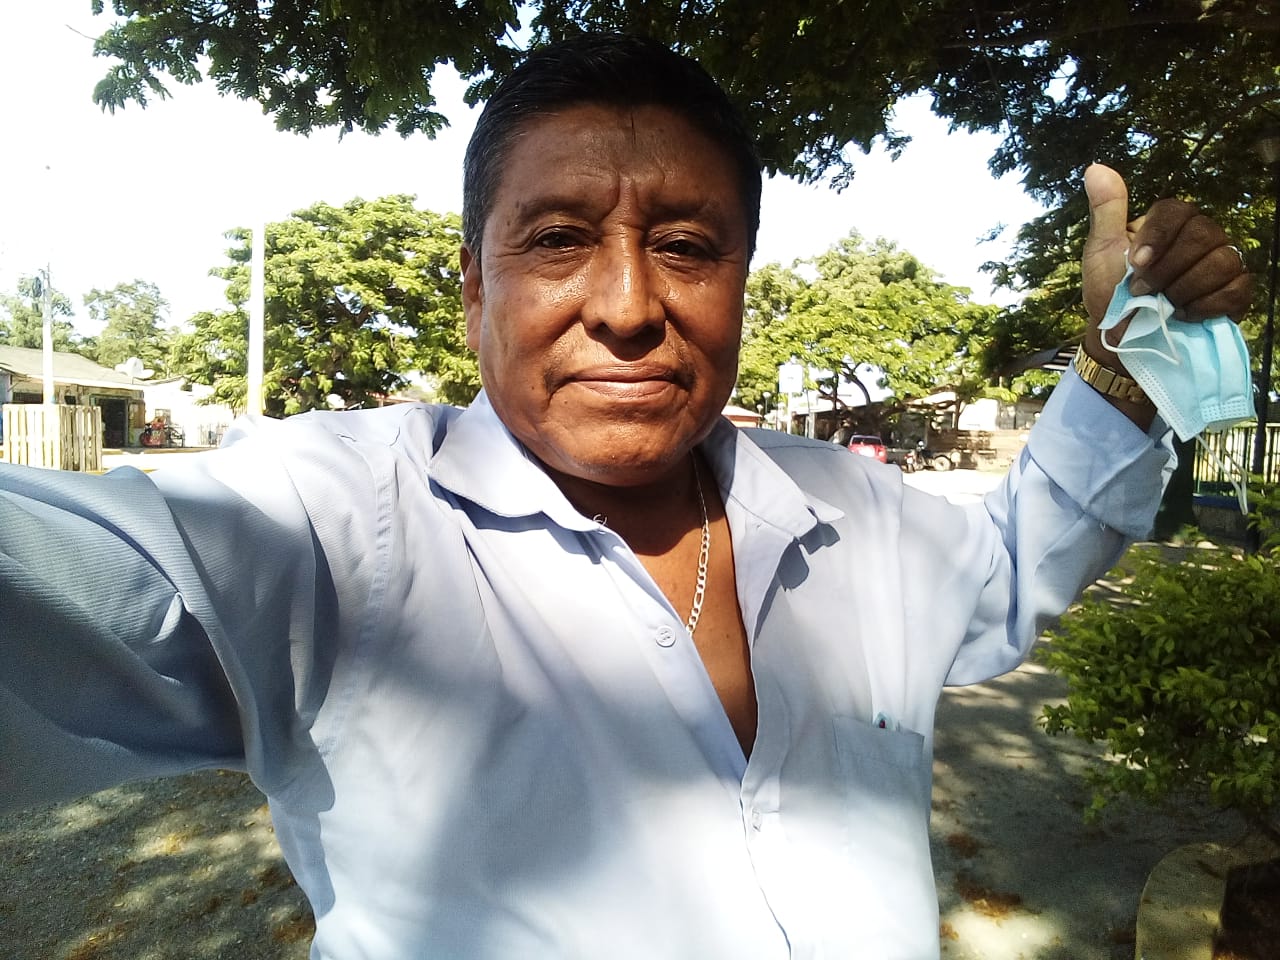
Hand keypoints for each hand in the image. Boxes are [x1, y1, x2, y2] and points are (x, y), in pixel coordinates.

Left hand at [1081, 163, 1251, 337]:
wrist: (1123, 339)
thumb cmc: (1111, 293)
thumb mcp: (1100, 252)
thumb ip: (1106, 211)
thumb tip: (1095, 168)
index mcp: (1168, 224)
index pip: (1177, 210)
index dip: (1158, 236)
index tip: (1134, 264)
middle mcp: (1200, 238)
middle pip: (1203, 234)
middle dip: (1168, 269)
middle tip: (1142, 291)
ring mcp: (1221, 263)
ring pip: (1223, 260)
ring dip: (1185, 289)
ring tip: (1162, 306)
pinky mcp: (1235, 293)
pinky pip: (1237, 289)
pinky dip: (1208, 306)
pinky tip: (1185, 315)